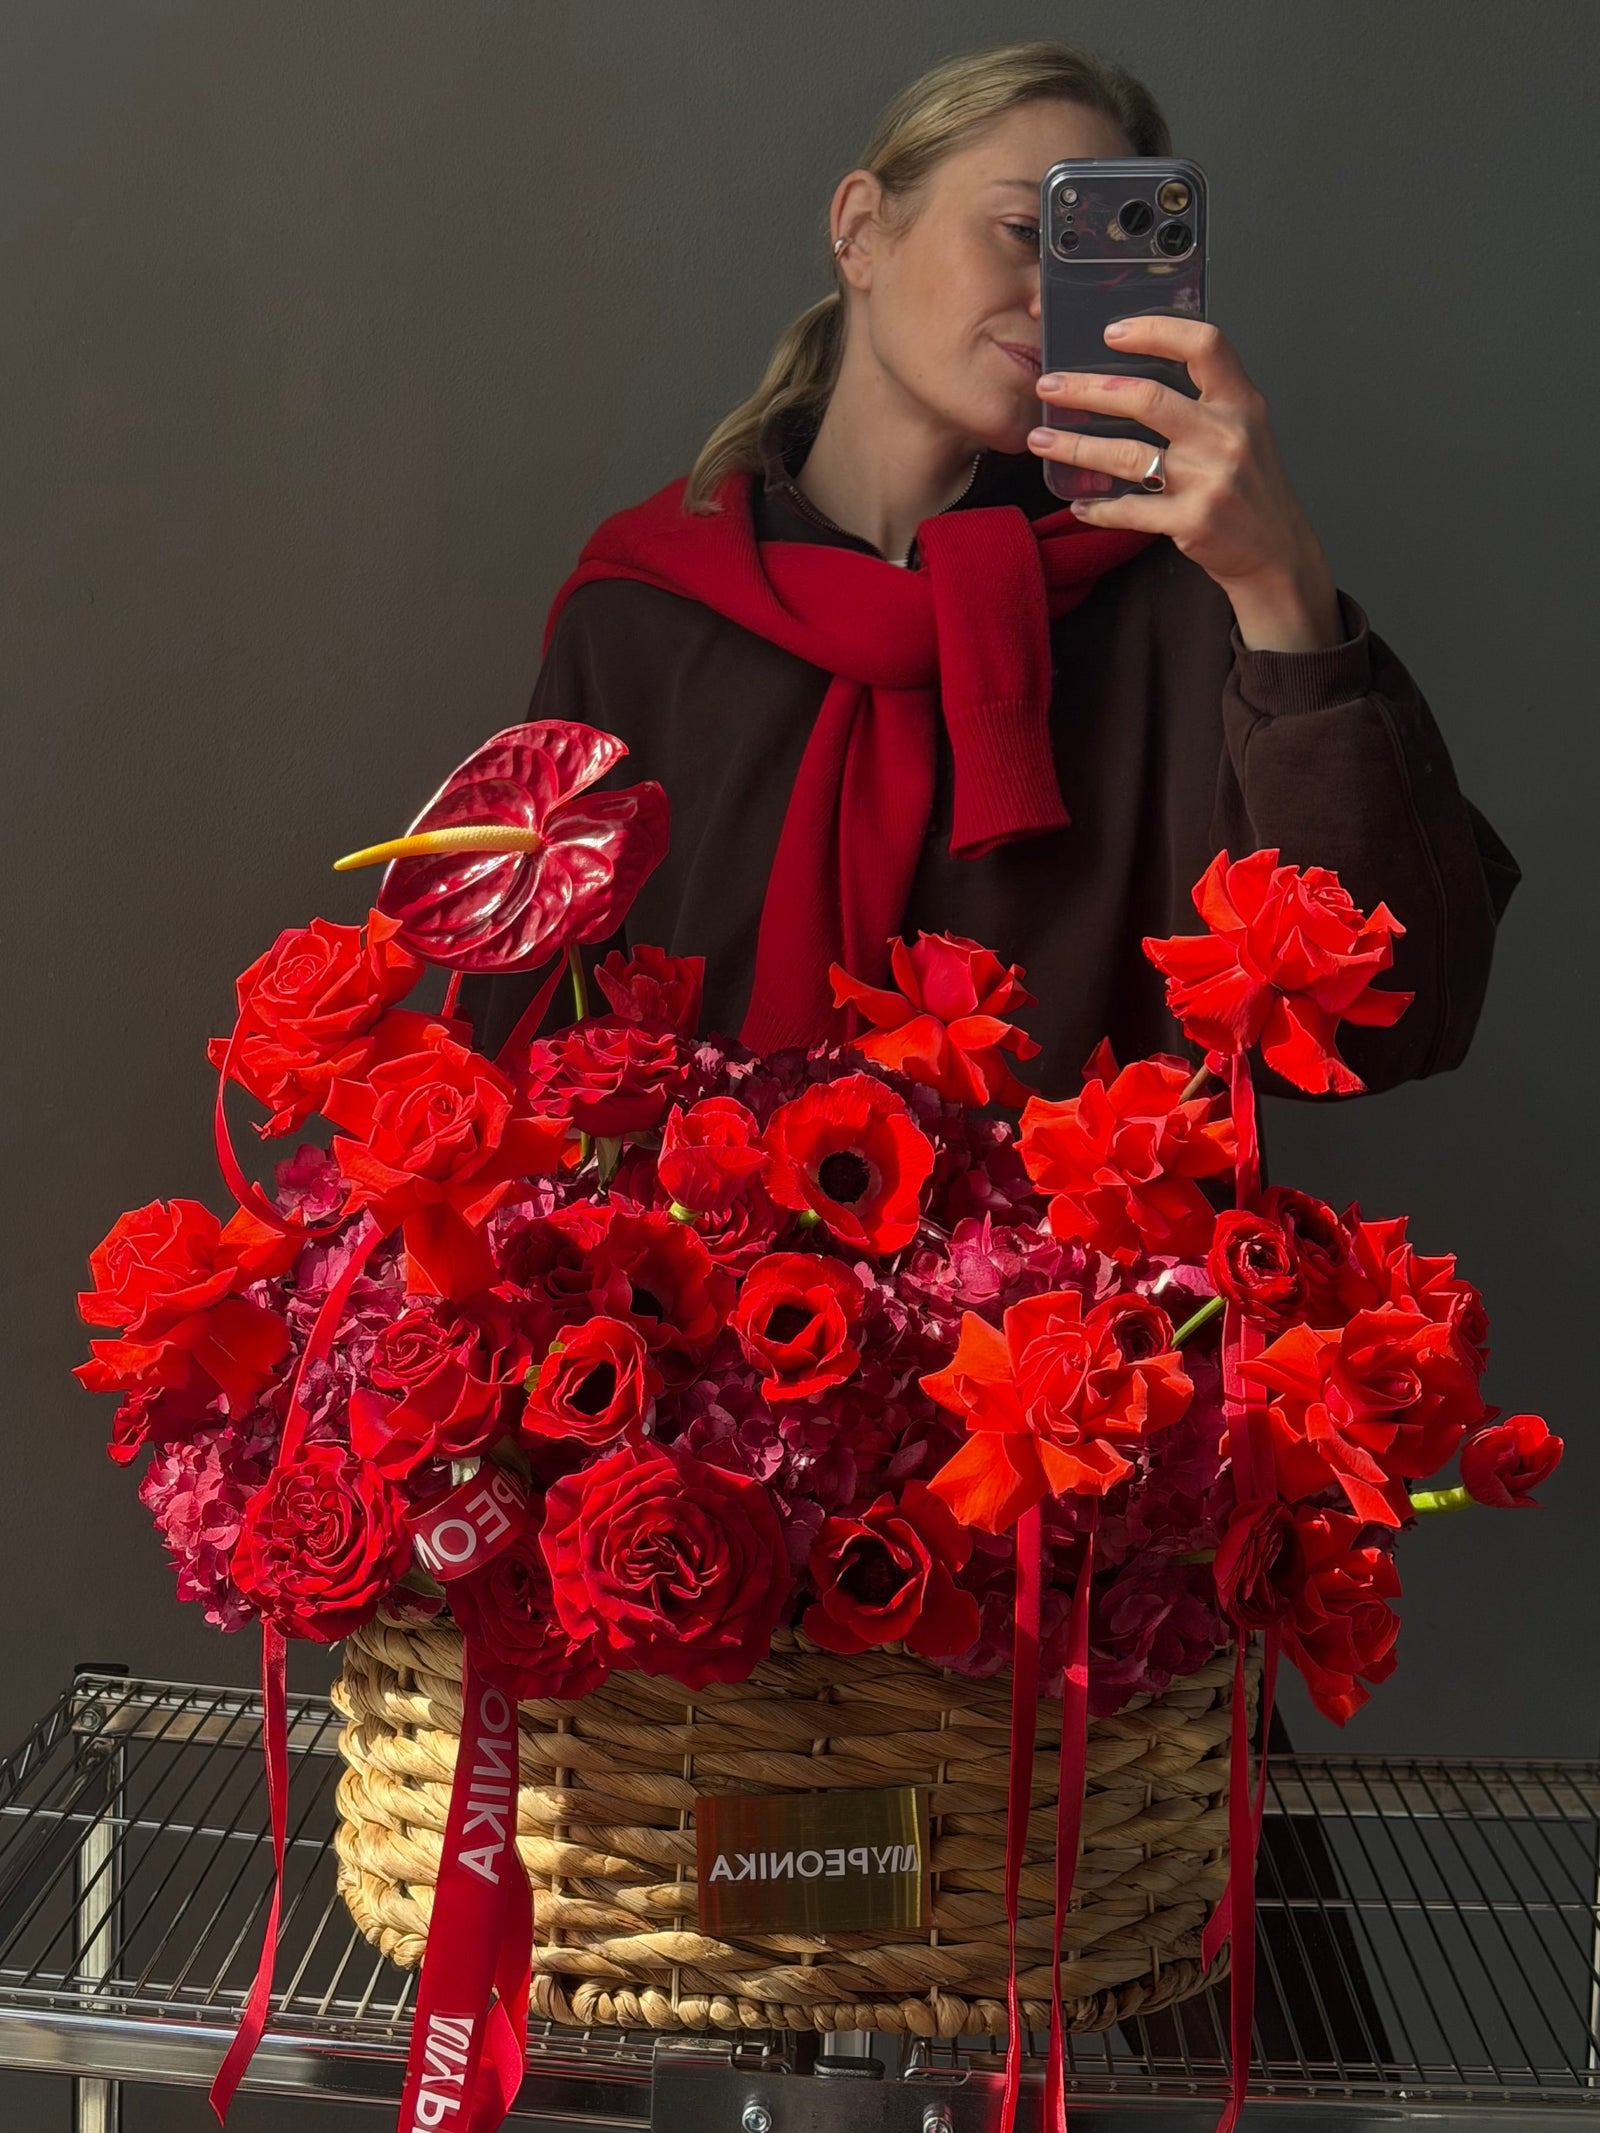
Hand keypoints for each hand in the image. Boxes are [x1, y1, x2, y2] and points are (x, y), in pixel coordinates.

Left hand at [1028, 316, 1343, 651]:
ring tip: (1040, 441)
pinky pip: (1129, 510)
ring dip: (1075, 447)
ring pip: (1126, 455)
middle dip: (1087, 389)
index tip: (1111, 332)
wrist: (1277, 553)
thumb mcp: (1245, 430)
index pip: (1203, 345)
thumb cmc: (1251, 489)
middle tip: (1048, 387)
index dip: (1155, 330)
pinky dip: (1097, 508)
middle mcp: (1225, 435)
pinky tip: (1077, 504)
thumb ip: (1204, 400)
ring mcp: (1208, 480)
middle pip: (1146, 398)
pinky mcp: (1191, 522)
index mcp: (1240, 402)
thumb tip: (1136, 373)